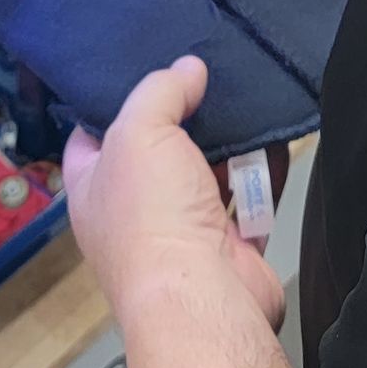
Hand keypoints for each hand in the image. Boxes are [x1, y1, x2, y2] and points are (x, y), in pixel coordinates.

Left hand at [64, 57, 285, 334]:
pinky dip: (265, 172)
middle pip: (157, 151)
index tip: (138, 67)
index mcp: (94, 189)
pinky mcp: (230, 248)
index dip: (108, 103)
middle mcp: (134, 214)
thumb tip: (188, 68)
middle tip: (207, 75)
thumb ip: (160, 92)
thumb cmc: (152, 216)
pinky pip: (250, 199)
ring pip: (207, 173)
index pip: (90, 137)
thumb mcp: (140, 132)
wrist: (203, 299)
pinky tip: (276, 138)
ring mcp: (184, 233)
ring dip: (229, 144)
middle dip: (182, 118)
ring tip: (247, 96)